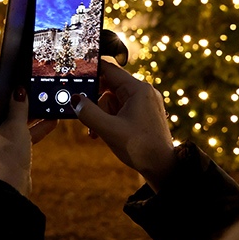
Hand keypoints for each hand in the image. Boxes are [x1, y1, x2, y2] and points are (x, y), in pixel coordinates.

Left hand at [0, 86, 56, 196]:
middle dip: (23, 100)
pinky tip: (51, 121)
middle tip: (37, 88)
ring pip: (14, 121)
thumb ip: (20, 105)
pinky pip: (20, 135)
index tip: (21, 74)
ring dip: (31, 115)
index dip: (9, 83)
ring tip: (48, 103)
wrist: (8, 189)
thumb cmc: (7, 154)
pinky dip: (33, 129)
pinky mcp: (6, 151)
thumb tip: (20, 90)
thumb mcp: (16, 125)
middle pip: (4, 107)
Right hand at [73, 61, 175, 190]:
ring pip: (112, 100)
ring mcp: (143, 104)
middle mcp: (143, 93)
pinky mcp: (143, 115)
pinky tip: (103, 132)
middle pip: (109, 86)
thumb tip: (74, 99)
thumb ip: (88, 112)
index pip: (109, 70)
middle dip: (94, 101)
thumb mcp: (108, 129)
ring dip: (100, 114)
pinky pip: (120, 110)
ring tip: (96, 131)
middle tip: (83, 112)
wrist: (164, 169)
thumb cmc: (141, 148)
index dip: (90, 72)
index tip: (75, 77)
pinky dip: (109, 119)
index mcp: (138, 89)